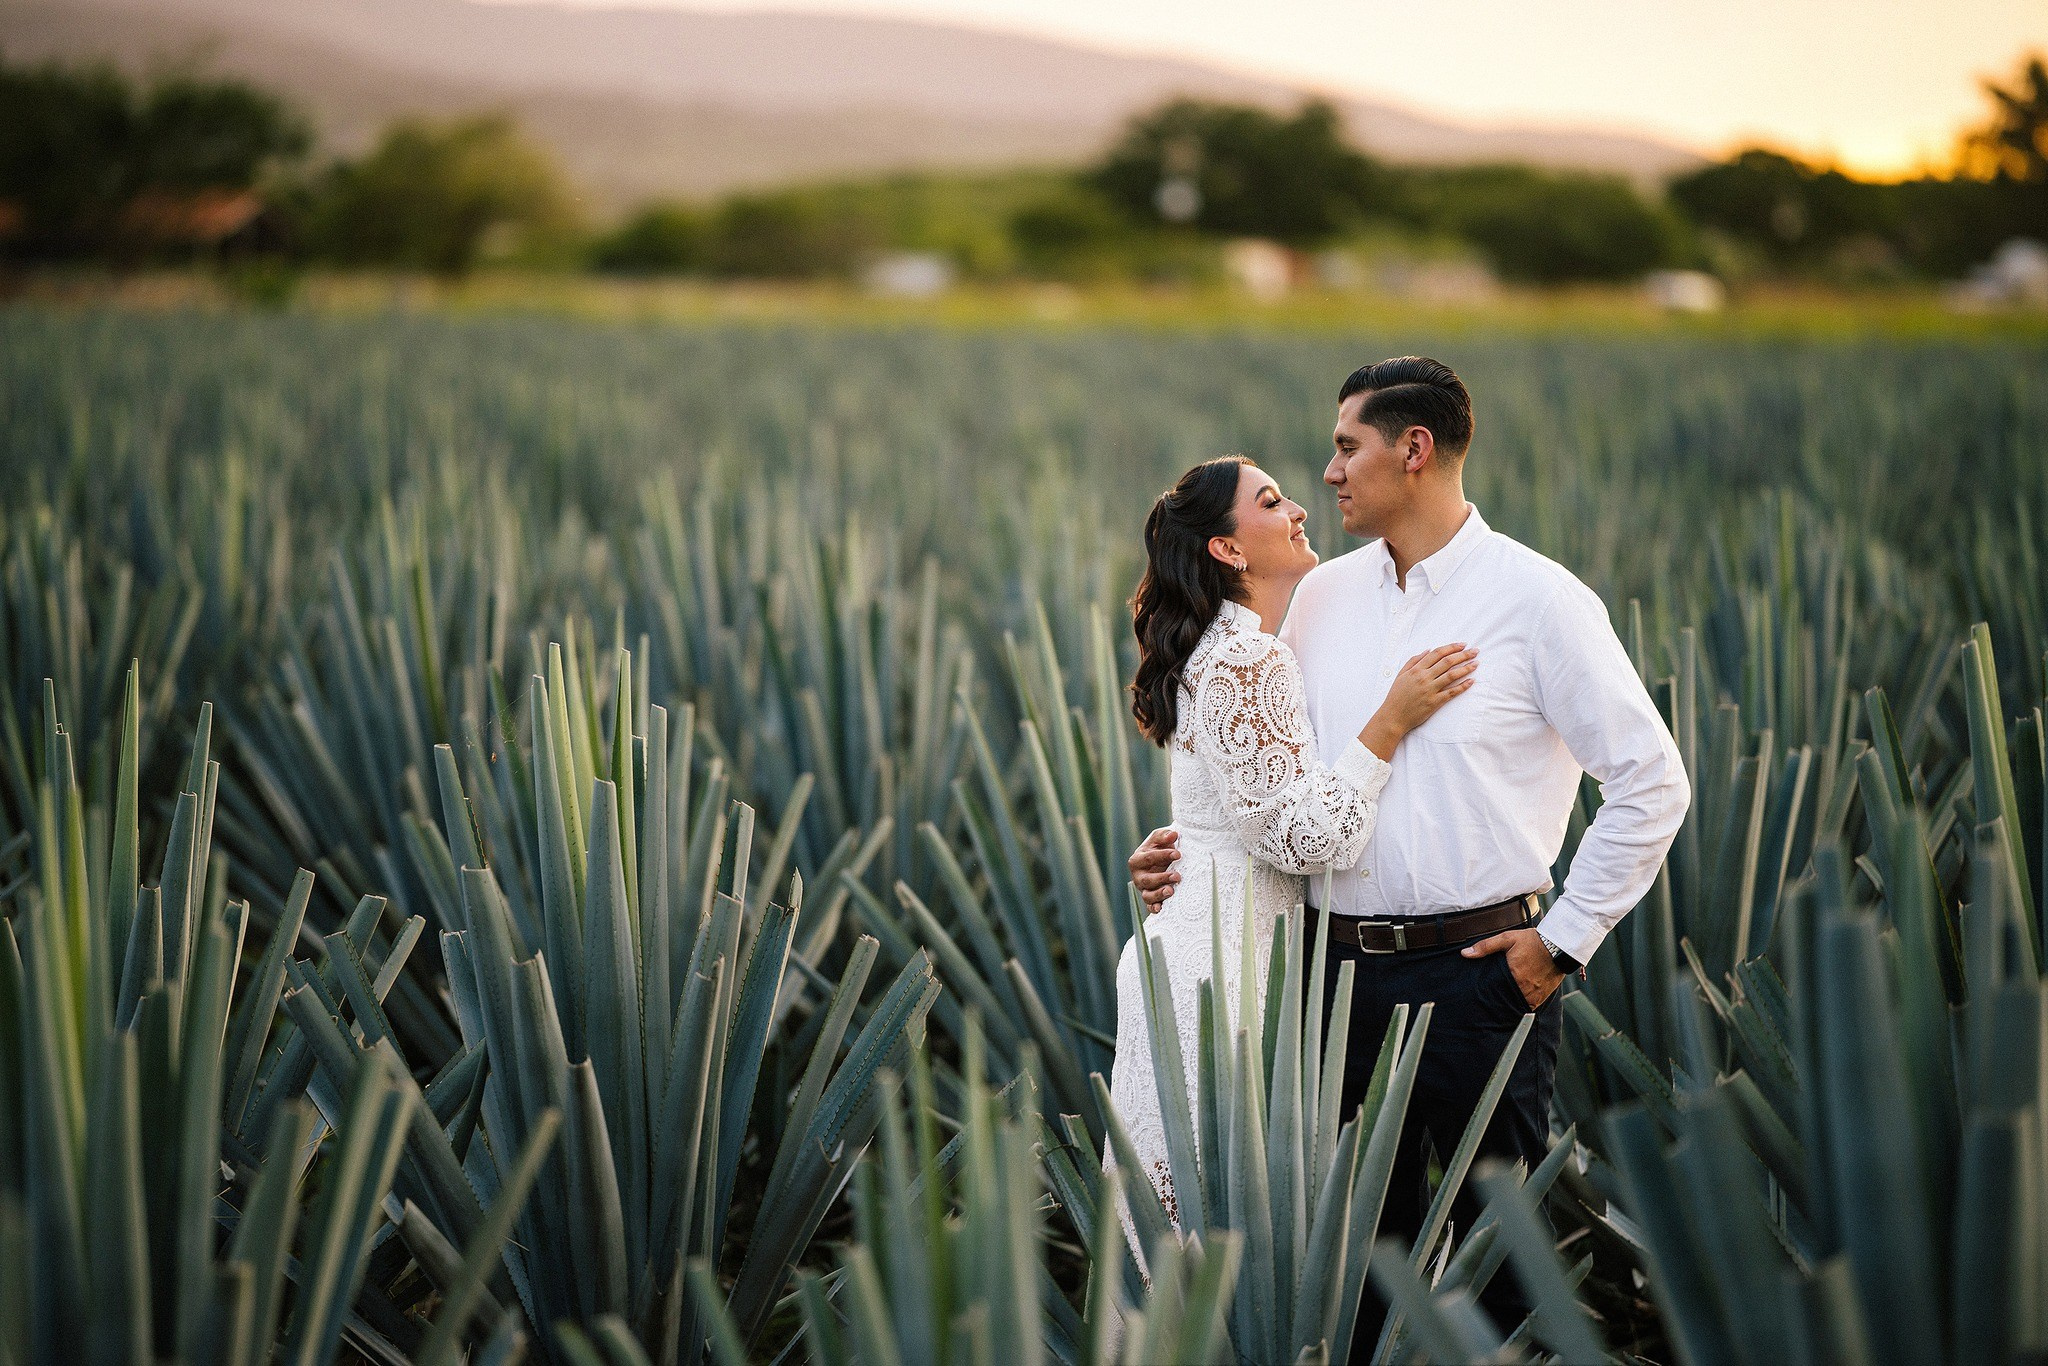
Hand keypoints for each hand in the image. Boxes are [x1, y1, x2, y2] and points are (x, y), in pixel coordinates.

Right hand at [1129, 827, 1180, 910]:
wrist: (1163, 860)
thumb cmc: (1160, 848)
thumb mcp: (1160, 839)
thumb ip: (1165, 836)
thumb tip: (1173, 835)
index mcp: (1137, 860)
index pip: (1148, 858)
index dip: (1162, 856)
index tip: (1178, 854)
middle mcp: (1138, 876)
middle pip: (1147, 879)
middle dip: (1162, 878)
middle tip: (1177, 875)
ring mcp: (1143, 889)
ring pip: (1147, 895)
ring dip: (1159, 894)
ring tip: (1171, 891)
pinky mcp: (1150, 900)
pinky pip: (1150, 907)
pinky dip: (1154, 908)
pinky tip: (1161, 908)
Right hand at [1359, 644, 1477, 758]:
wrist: (1393, 717)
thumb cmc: (1396, 696)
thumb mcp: (1401, 674)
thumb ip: (1413, 661)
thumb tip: (1427, 650)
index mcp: (1416, 669)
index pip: (1437, 653)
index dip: (1452, 647)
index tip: (1462, 644)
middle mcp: (1424, 677)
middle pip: (1448, 662)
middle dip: (1464, 655)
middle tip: (1475, 651)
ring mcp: (1430, 690)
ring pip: (1452, 675)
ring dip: (1466, 668)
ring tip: (1476, 663)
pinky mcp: (1434, 702)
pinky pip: (1452, 692)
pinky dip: (1463, 686)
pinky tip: (1472, 681)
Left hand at [1461, 927, 1561, 1008]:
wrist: (1559, 945)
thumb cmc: (1533, 941)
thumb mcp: (1507, 939)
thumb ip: (1486, 946)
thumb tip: (1465, 953)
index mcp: (1513, 974)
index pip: (1494, 991)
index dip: (1488, 994)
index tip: (1482, 995)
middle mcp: (1524, 987)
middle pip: (1505, 999)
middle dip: (1498, 999)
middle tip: (1491, 999)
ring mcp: (1534, 994)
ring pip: (1517, 1004)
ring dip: (1511, 1002)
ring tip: (1503, 1000)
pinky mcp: (1543, 996)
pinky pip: (1530, 1006)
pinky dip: (1523, 1004)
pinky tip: (1517, 999)